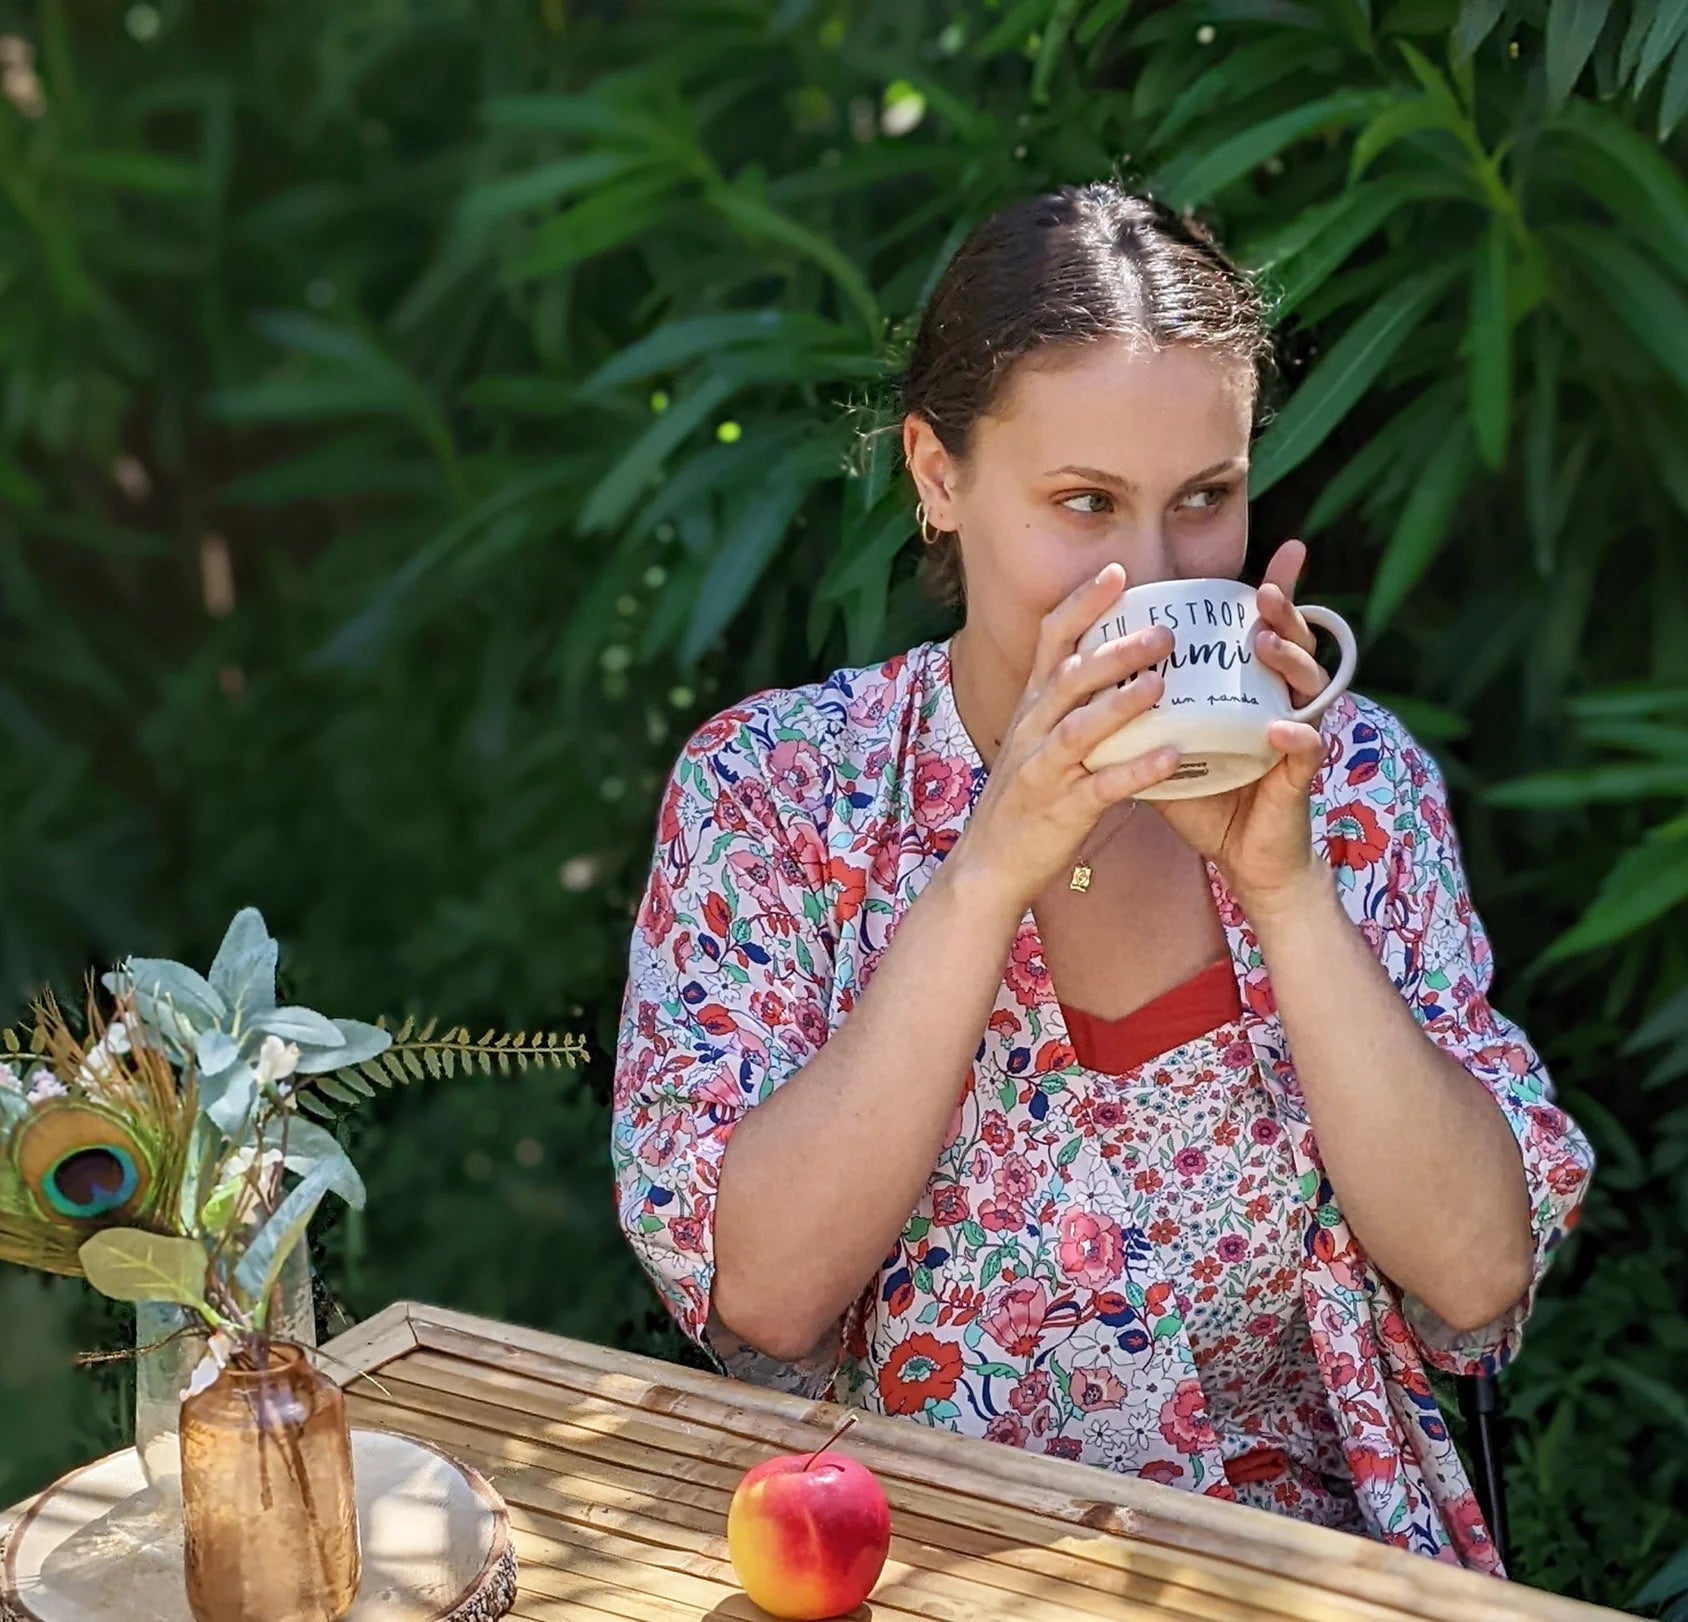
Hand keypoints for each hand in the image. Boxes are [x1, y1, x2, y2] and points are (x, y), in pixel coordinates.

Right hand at [950, 564, 1179, 913]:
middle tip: (1166, 631)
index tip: (1118, 572)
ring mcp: (1044, 771)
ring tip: (1162, 683)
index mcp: (1031, 709)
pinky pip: (1101, 787)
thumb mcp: (1036, 741)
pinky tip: (1173, 758)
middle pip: (1070, 677)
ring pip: (1080, 728)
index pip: (1050, 642)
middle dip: (1115, 650)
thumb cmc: (1024, 802)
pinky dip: (1136, 771)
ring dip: (1120, 703)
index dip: (1082, 604)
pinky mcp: (1061, 810)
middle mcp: (1033, 731)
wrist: (989, 866)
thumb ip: (1070, 704)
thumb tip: (1117, 665)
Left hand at [1156, 541, 1334, 918]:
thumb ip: (1145, 707)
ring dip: (1289, 662)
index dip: (1276, 592)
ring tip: (1265, 643)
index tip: (1282, 553)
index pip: (1265, 631)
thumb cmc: (1209, 797)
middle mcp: (1285, 703)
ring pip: (1308, 687)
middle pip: (1294, 644)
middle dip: (1283, 612)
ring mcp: (1298, 737)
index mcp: (1254, 690)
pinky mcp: (1300, 778)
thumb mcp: (1170, 741)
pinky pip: (1306, 751)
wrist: (1243, 859)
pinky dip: (1295, 738)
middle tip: (1263, 590)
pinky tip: (1281, 727)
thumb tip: (1097, 671)